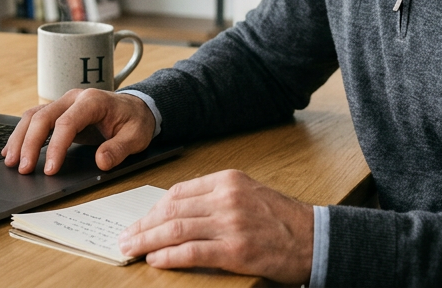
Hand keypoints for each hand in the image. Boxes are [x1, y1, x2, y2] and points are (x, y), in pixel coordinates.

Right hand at [1, 88, 155, 174]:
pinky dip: (22, 134)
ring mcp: (64, 103)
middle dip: (30, 144)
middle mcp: (74, 98)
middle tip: (23, 169)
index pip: (66, 123)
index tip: (50, 169)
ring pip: (33, 116)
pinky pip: (35, 119)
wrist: (136, 108)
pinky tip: (12, 150)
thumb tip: (101, 162)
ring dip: (20, 138)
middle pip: (42, 117)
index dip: (56, 147)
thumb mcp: (136, 137)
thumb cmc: (135, 121)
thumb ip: (119, 149)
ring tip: (11, 161)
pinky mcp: (59, 112)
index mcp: (93, 101)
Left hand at [118, 170, 313, 284]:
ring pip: (176, 229)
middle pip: (171, 210)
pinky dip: (169, 256)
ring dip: (148, 241)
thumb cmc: (283, 220)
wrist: (315, 239)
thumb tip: (177, 213)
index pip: (178, 192)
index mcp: (228, 181)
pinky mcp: (236, 251)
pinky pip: (192, 252)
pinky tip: (156, 260)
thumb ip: (216, 198)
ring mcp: (231, 224)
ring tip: (132, 250)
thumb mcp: (249, 194)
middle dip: (143, 226)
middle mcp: (227, 198)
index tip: (140, 221)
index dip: (154, 209)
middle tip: (126, 237)